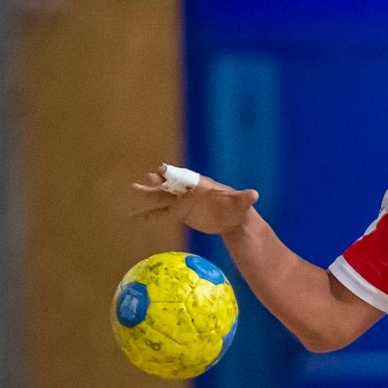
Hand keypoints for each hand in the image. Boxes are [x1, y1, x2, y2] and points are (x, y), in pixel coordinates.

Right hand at [130, 165, 258, 236]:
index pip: (184, 177)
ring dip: (148, 193)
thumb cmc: (236, 208)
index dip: (173, 173)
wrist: (231, 218)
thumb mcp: (240, 203)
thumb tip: (254, 194)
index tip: (162, 168)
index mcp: (199, 185)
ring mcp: (181, 201)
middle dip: (159, 181)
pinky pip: (161, 214)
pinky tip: (135, 217)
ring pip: (162, 197)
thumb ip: (244, 198)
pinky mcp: (179, 213)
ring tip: (133, 188)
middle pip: (170, 184)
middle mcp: (187, 190)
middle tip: (147, 177)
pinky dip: (149, 215)